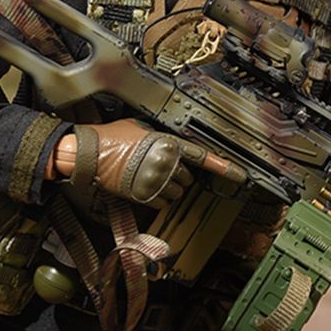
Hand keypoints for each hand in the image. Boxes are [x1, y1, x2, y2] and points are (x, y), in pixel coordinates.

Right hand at [53, 118, 241, 207]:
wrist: (90, 153)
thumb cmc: (112, 137)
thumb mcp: (141, 128)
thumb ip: (161, 137)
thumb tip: (169, 143)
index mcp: (169, 143)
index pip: (202, 157)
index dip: (223, 166)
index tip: (239, 174)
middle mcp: (166, 162)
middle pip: (188, 178)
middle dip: (177, 175)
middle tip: (159, 169)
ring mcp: (156, 180)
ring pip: (176, 192)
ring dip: (167, 188)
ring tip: (149, 177)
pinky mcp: (145, 194)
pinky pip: (163, 202)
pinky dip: (157, 198)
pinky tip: (144, 187)